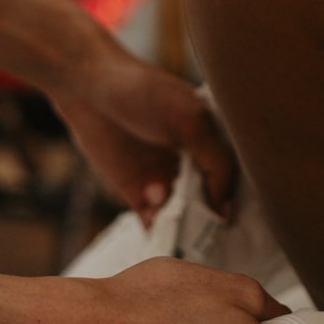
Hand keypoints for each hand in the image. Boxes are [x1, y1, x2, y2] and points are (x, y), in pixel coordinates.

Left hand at [51, 43, 236, 224]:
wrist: (91, 89)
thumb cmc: (146, 95)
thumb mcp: (192, 123)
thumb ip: (216, 162)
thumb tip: (225, 210)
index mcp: (213, 142)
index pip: (232, 178)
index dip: (232, 199)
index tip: (230, 222)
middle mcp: (192, 163)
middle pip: (209, 202)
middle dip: (207, 220)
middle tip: (203, 234)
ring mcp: (165, 178)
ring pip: (182, 215)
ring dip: (180, 224)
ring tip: (171, 220)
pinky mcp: (136, 191)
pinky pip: (152, 220)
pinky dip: (156, 229)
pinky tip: (155, 224)